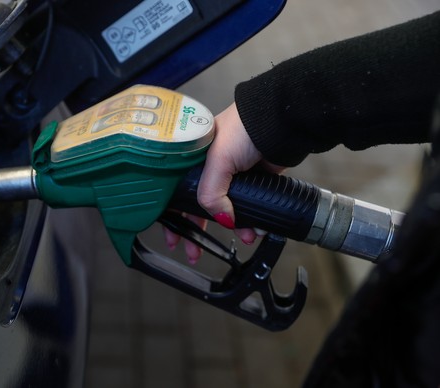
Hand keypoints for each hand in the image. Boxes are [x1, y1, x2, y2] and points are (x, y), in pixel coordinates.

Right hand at [164, 102, 283, 262]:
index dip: (173, 217)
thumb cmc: (243, 128)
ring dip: (232, 227)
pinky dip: (250, 220)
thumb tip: (221, 220)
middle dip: (199, 231)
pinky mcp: (252, 181)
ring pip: (225, 210)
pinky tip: (253, 229)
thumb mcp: (217, 160)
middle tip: (196, 251)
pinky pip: (247, 207)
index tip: (174, 237)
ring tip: (241, 238)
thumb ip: (210, 194)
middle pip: (199, 207)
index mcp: (192, 159)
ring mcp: (232, 176)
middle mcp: (209, 168)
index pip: (176, 193)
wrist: (280, 123)